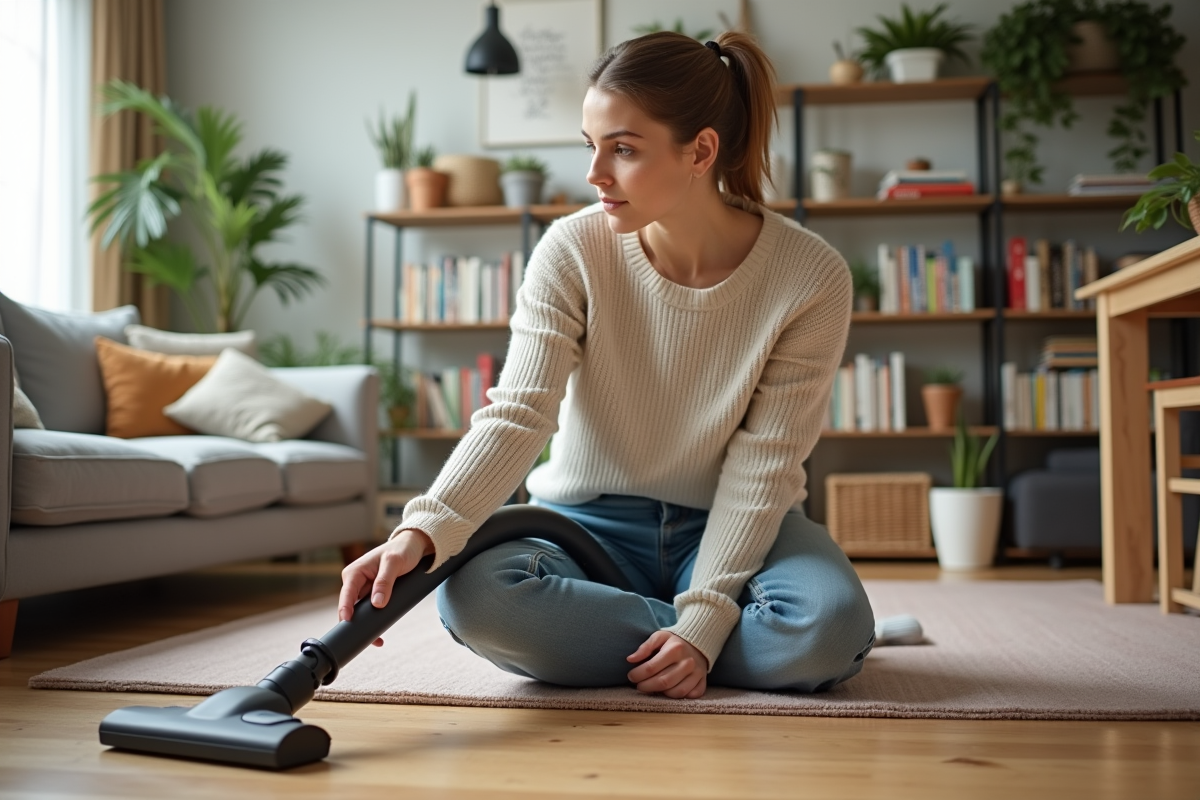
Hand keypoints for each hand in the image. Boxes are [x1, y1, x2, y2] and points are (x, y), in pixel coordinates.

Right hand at [338, 528, 434, 646]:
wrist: (414, 546)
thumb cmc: (402, 549)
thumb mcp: (394, 562)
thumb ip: (385, 581)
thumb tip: (377, 604)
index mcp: (355, 572)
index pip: (346, 594)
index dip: (345, 609)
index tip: (347, 622)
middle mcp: (356, 581)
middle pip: (351, 607)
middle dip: (357, 623)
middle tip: (368, 638)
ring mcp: (365, 589)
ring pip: (361, 611)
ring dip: (367, 625)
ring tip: (377, 640)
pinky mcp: (375, 594)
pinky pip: (371, 610)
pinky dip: (375, 621)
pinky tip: (380, 634)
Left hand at [626, 631, 708, 698]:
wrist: (698, 643)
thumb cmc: (674, 642)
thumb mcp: (659, 637)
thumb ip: (645, 647)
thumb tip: (630, 659)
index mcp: (675, 649)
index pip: (651, 668)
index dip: (637, 675)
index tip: (631, 676)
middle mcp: (687, 662)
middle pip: (663, 682)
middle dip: (646, 686)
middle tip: (639, 685)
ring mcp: (697, 673)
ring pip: (676, 692)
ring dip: (661, 693)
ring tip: (653, 688)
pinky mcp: (703, 681)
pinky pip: (690, 695)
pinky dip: (679, 697)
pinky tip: (670, 691)